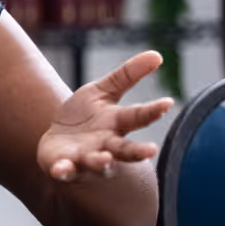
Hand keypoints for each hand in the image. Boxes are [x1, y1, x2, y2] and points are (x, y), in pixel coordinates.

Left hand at [37, 51, 173, 182]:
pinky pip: (64, 170)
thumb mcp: (102, 91)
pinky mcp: (63, 165)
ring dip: (101, 162)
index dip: (152, 110)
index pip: (138, 116)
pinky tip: (60, 170)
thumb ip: (127, 75)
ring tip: (105, 159)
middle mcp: (106, 144)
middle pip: (125, 149)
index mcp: (116, 123)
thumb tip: (157, 55)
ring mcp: (85, 157)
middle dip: (138, 151)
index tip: (167, 102)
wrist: (57, 142)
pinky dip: (63, 170)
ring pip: (97, 163)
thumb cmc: (85, 117)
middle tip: (151, 151)